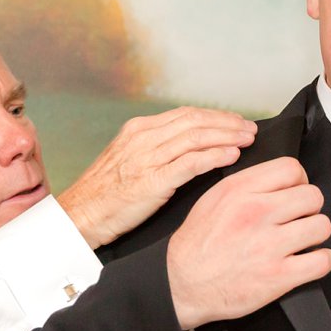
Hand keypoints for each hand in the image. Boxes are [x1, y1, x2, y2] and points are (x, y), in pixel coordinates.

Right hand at [58, 107, 257, 247]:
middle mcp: (143, 138)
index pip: (186, 114)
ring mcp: (147, 159)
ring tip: (247, 140)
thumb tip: (190, 148)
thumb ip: (156, 150)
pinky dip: (214, 157)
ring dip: (227, 136)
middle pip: (195, 120)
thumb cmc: (105, 196)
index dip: (216, 116)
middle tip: (250, 129)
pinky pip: (190, 163)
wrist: (80, 216)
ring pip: (196, 137)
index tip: (236, 122)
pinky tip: (232, 157)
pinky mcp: (152, 181)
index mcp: (138, 130)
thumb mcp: (128, 161)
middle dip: (227, 123)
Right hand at [166, 157, 330, 328]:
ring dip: (316, 233)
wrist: (182, 284)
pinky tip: (310, 260)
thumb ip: (246, 185)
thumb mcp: (213, 200)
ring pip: (322, 225)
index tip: (295, 193)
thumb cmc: (196, 246)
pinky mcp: (279, 276)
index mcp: (240, 191)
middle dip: (309, 208)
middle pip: (313, 195)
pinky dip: (322, 260)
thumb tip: (278, 180)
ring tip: (303, 240)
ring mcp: (269, 245)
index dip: (299, 181)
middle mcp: (256, 213)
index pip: (292, 168)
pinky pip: (323, 260)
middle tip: (298, 219)